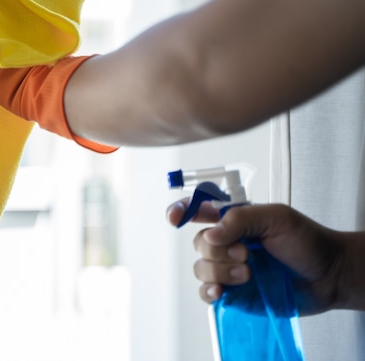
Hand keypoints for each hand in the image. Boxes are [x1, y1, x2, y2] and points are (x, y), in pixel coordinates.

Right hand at [166, 200, 344, 315]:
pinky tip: (223, 291)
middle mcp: (227, 242)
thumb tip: (211, 234)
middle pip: (198, 242)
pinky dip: (209, 291)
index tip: (175, 218)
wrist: (328, 276)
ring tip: (249, 273)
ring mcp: (228, 268)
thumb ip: (241, 218)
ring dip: (221, 271)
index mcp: (234, 219)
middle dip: (218, 250)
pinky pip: (206, 293)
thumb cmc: (307, 241)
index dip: (181, 210)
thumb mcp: (277, 218)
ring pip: (201, 268)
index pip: (198, 209)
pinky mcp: (232, 293)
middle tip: (247, 253)